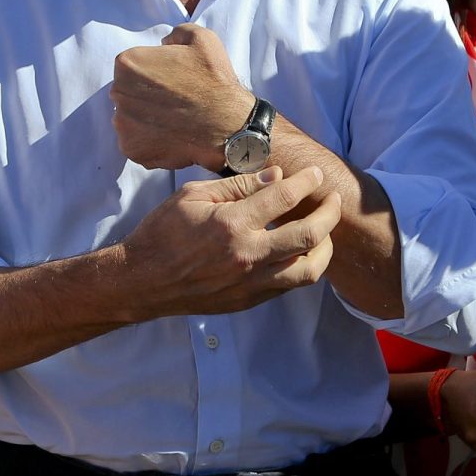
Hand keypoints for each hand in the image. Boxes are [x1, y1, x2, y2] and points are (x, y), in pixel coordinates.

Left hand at [112, 24, 254, 170]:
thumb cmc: (214, 82)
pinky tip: (171, 135)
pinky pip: (135, 142)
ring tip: (173, 119)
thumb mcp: (202, 38)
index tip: (172, 80)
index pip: (131, 65)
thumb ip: (176, 33)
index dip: (153, 71)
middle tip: (173, 100)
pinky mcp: (131, 149)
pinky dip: (149, 141)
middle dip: (145, 94)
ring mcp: (122, 124)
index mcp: (128, 64)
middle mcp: (118, 93)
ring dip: (145, 118)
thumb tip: (164, 43)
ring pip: (129, 117)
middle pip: (127, 91)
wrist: (227, 126)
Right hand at [119, 165, 339, 318]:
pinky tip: (300, 252)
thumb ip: (238, 186)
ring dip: (325, 247)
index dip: (305, 182)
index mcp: (231, 224)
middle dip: (328, 213)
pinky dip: (302, 266)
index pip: (283, 197)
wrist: (143, 280)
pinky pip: (289, 285)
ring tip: (324, 231)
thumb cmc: (163, 232)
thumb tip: (277, 177)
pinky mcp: (249, 300)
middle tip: (332, 199)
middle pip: (308, 235)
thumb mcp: (193, 195)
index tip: (315, 175)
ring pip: (309, 269)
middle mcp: (247, 255)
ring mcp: (250, 282)